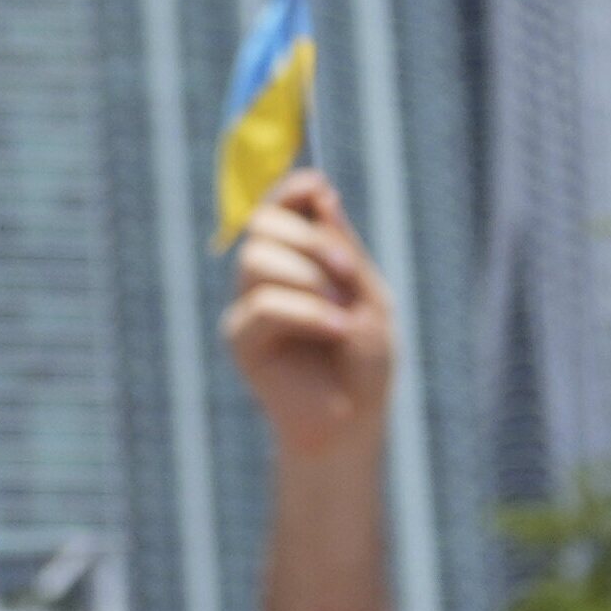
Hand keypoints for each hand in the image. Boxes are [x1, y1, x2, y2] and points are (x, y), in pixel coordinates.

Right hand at [222, 175, 397, 464]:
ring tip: (345, 312)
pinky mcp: (242, 340)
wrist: (353, 421)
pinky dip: (308, 312)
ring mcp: (249, 306)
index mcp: (296, 259)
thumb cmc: (364, 360)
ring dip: (310, 277)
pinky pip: (265, 307)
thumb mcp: (368, 294)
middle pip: (262, 224)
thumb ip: (343, 248)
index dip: (292, 190)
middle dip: (308, 238)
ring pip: (258, 259)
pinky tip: (338, 330)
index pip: (278, 207)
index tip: (320, 188)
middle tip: (347, 270)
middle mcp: (265, 277)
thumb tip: (321, 193)